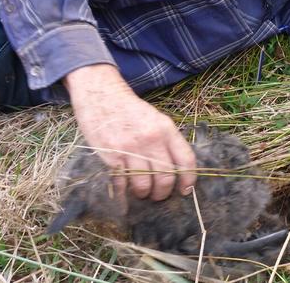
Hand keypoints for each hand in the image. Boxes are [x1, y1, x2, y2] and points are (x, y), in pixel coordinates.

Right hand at [64, 64, 196, 200]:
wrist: (101, 95)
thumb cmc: (130, 109)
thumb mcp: (156, 119)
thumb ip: (167, 141)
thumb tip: (177, 169)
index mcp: (166, 129)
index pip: (186, 160)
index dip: (188, 180)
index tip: (185, 190)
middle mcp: (151, 139)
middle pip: (165, 178)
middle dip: (163, 193)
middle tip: (158, 195)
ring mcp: (130, 149)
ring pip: (144, 185)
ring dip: (144, 194)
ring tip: (141, 192)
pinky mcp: (111, 156)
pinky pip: (121, 185)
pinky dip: (124, 195)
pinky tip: (125, 195)